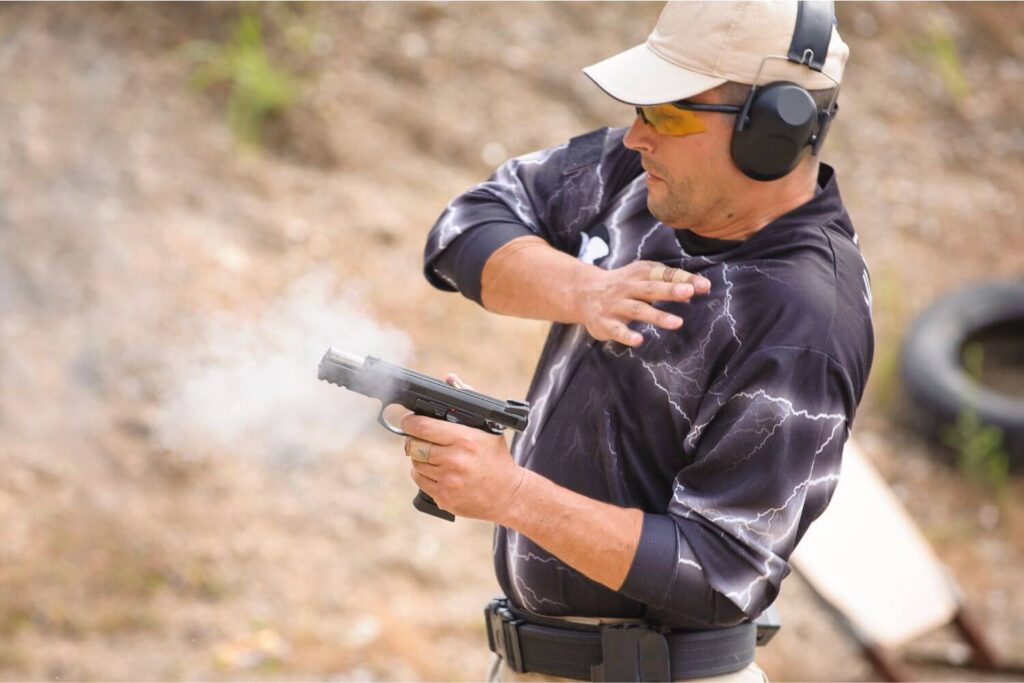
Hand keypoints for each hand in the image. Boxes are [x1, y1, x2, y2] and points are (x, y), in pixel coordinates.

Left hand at [401, 374, 525, 521]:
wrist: (508, 494)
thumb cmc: (496, 457)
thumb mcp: (487, 427)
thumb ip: (467, 400)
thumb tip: (450, 378)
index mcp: (465, 439)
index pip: (422, 427)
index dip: (409, 422)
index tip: (408, 421)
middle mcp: (455, 459)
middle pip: (414, 446)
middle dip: (414, 441)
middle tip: (420, 439)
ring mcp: (448, 480)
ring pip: (415, 464)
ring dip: (419, 458)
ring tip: (433, 456)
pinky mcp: (444, 498)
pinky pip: (419, 481)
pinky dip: (423, 475)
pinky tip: (437, 472)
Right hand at [574, 261, 710, 346]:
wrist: (582, 293)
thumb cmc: (623, 285)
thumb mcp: (642, 277)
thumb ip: (667, 282)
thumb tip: (693, 291)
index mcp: (640, 273)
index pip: (664, 274)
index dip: (684, 279)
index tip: (703, 286)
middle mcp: (628, 287)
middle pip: (651, 288)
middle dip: (670, 290)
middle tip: (690, 292)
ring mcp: (616, 305)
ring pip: (638, 310)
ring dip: (657, 316)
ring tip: (677, 323)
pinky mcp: (605, 323)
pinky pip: (617, 330)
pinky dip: (627, 335)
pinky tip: (639, 340)